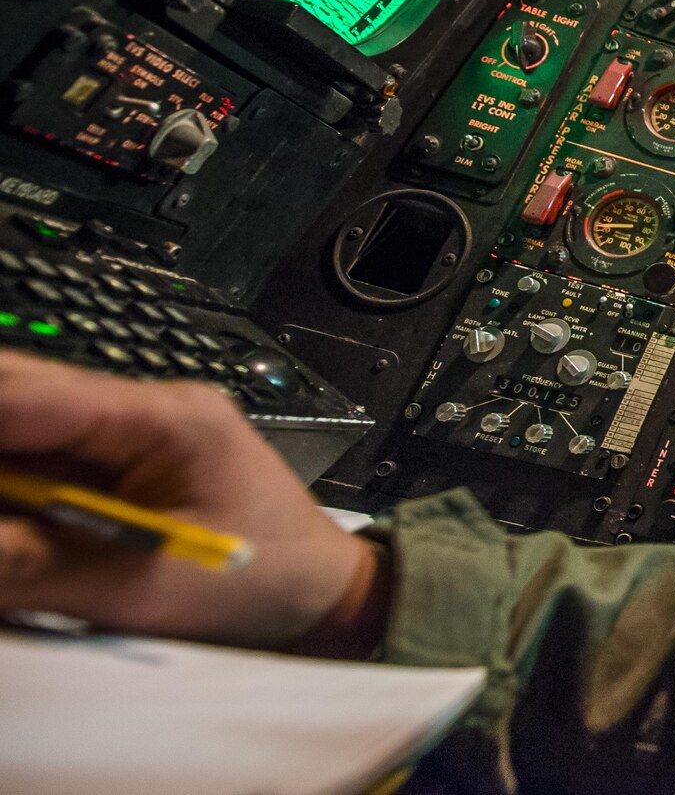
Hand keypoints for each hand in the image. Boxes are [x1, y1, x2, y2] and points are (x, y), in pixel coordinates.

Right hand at [0, 350, 384, 652]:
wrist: (326, 597)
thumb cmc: (265, 584)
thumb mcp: (144, 587)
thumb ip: (34, 563)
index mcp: (165, 417)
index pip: (30, 393)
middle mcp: (141, 410)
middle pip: (13, 404)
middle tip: (1, 525)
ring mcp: (127, 436)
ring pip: (17, 436)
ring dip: (1, 477)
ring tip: (15, 535)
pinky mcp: (113, 468)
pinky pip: (34, 469)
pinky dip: (10, 497)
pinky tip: (17, 533)